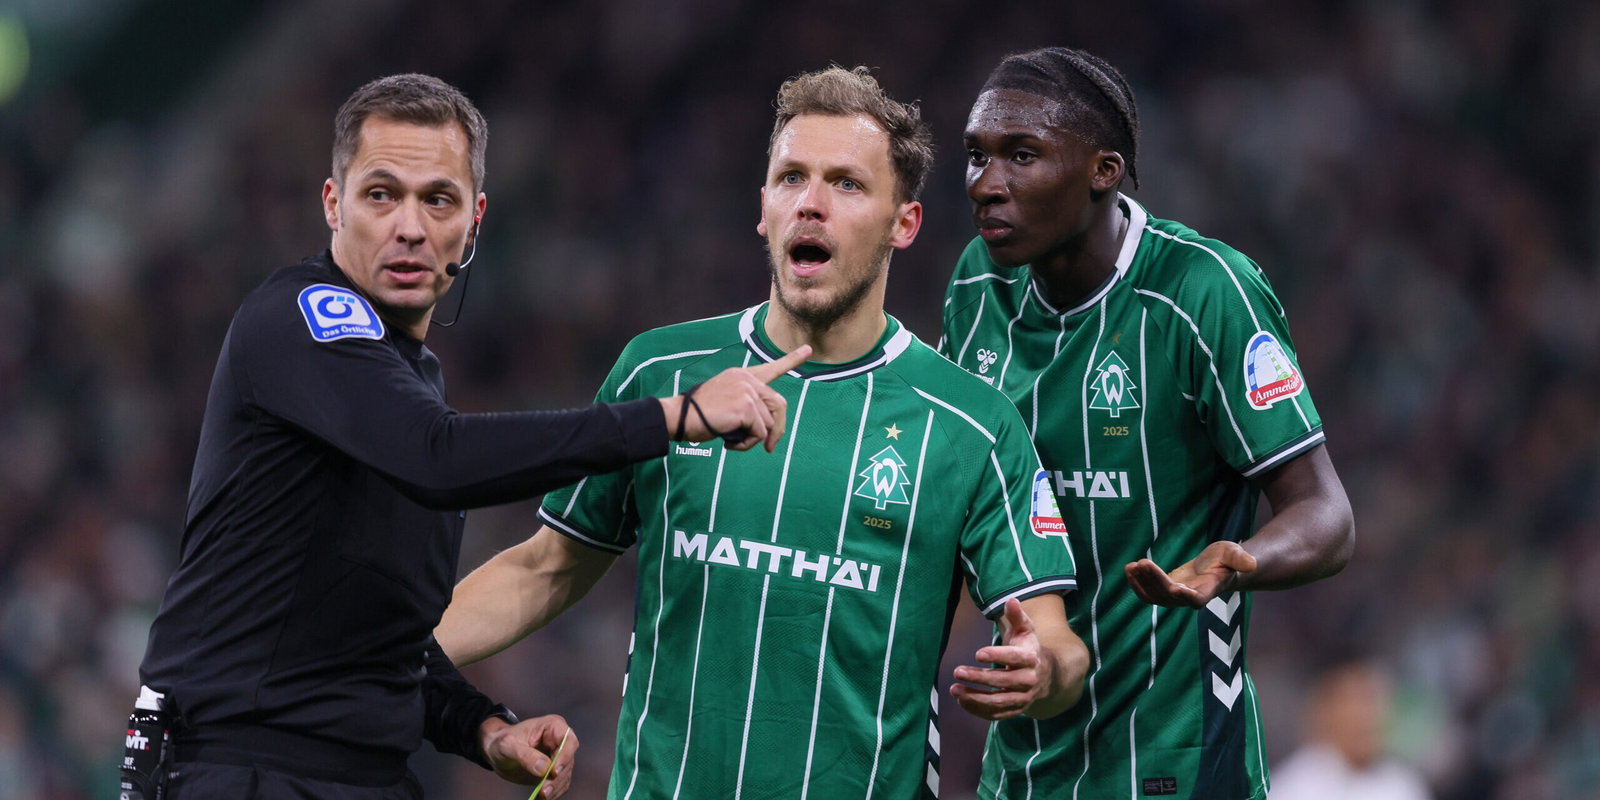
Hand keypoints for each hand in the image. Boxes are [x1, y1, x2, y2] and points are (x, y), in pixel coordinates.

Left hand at [479, 714, 579, 796]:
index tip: (554, 771)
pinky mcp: (553, 771)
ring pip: (565, 774)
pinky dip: (553, 792)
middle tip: (545, 790)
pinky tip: (540, 797)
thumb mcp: (508, 745)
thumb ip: (525, 755)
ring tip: (541, 796)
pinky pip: (559, 783)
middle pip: (568, 760)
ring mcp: (558, 757)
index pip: (568, 740)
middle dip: (557, 777)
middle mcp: (559, 741)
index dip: (565, 756)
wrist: (496, 752)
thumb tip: (543, 768)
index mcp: (552, 726)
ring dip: (555, 787)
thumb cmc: (501, 742)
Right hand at [661, 345, 811, 451]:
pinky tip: (729, 442)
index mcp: (741, 376)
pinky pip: (760, 433)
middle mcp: (747, 379)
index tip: (808, 350)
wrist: (679, 417)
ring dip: (753, 439)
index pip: (771, 368)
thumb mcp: (726, 403)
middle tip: (769, 448)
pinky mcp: (746, 406)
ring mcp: (747, 391)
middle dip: (777, 430)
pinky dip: (747, 444)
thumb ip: (747, 407)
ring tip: (732, 440)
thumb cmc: (698, 416)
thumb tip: (766, 431)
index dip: (791, 360)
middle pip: (779, 405)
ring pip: (768, 424)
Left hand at [949, 599, 1053, 720]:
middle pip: (1002, 682)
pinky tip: (962, 700)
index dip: (997, 656)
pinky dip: (978, 710)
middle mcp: (1028, 681)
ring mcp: (1022, 698)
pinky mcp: (1015, 710)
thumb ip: (1017, 616)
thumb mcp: (1026, 630)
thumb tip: (1011, 600)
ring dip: (975, 698)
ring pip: (998, 702)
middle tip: (957, 671)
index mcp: (1031, 659)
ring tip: (955, 689)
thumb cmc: (1029, 648)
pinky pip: (996, 715)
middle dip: (979, 677)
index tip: (978, 653)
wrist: (1046, 676)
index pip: (1015, 658)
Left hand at [1124, 541, 1257, 607]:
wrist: (1218, 565)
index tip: (1173, 586)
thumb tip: (1251, 564)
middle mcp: (1189, 598)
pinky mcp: (1165, 591)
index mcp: (1207, 591)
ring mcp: (1176, 597)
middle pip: (1168, 596)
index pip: (1193, 599)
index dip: (1182, 595)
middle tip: (1142, 562)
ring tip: (1131, 566)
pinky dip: (1137, 583)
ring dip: (1141, 583)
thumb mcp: (1235, 554)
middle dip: (1154, 580)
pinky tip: (1129, 569)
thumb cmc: (1228, 560)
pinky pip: (1148, 593)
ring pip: (1155, 597)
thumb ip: (1241, 559)